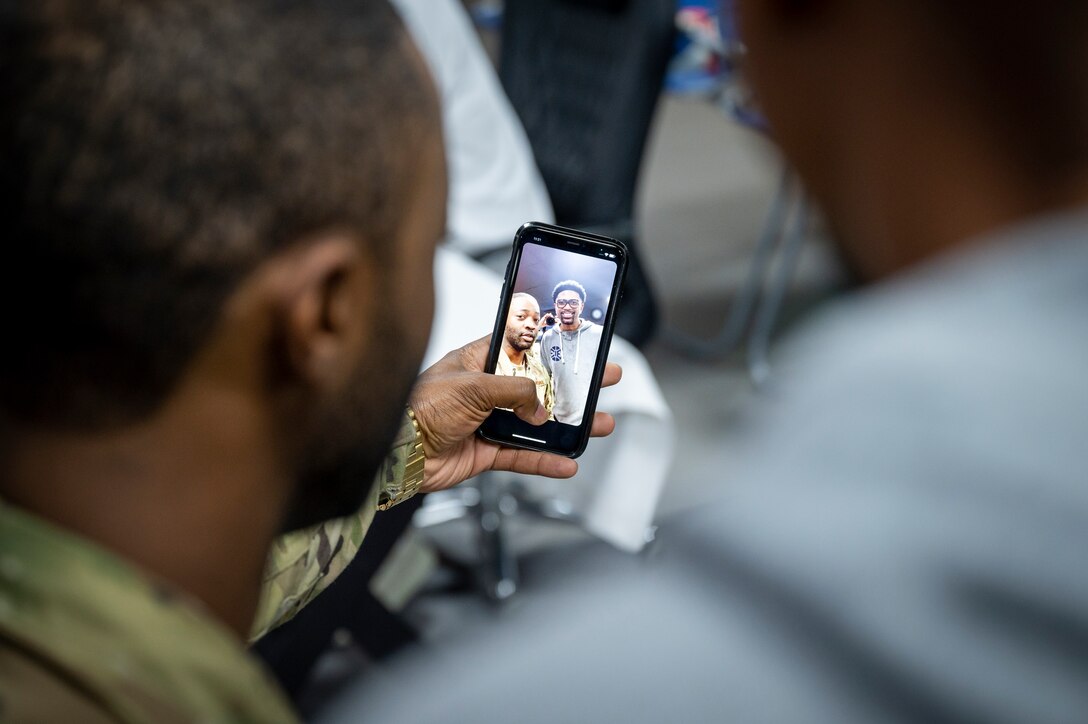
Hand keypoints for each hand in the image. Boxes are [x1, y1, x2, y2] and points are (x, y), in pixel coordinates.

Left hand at [409, 335, 620, 492]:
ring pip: (537, 423)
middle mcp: (485, 390)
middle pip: (538, 386)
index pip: (522, 348)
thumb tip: (541, 409)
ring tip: (599, 424)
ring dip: (568, 426)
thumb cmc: (420, 407)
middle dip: (572, 385)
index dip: (550, 347)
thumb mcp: (473, 386)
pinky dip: (545, 461)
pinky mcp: (486, 452)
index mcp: (478, 361)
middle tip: (602, 379)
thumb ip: (515, 392)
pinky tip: (566, 462)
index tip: (577, 345)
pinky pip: (523, 456)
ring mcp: (488, 421)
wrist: (399, 452)